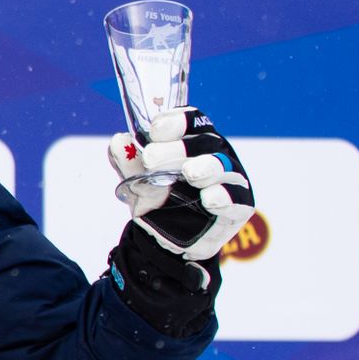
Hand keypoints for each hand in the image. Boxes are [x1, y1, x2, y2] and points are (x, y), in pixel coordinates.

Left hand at [110, 106, 255, 259]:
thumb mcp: (137, 182)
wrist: (165, 239)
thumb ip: (128, 163)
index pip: (192, 121)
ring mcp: (230, 180)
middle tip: (151, 159)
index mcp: (193, 142)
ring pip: (223, 167)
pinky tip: (209, 199)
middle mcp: (215, 155)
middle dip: (178, 148)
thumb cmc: (159, 200)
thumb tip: (119, 141)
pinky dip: (224, 197)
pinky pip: (237, 200)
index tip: (155, 130)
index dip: (177, 121)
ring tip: (190, 174)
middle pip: (204, 142)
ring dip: (207, 168)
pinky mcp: (239, 207)